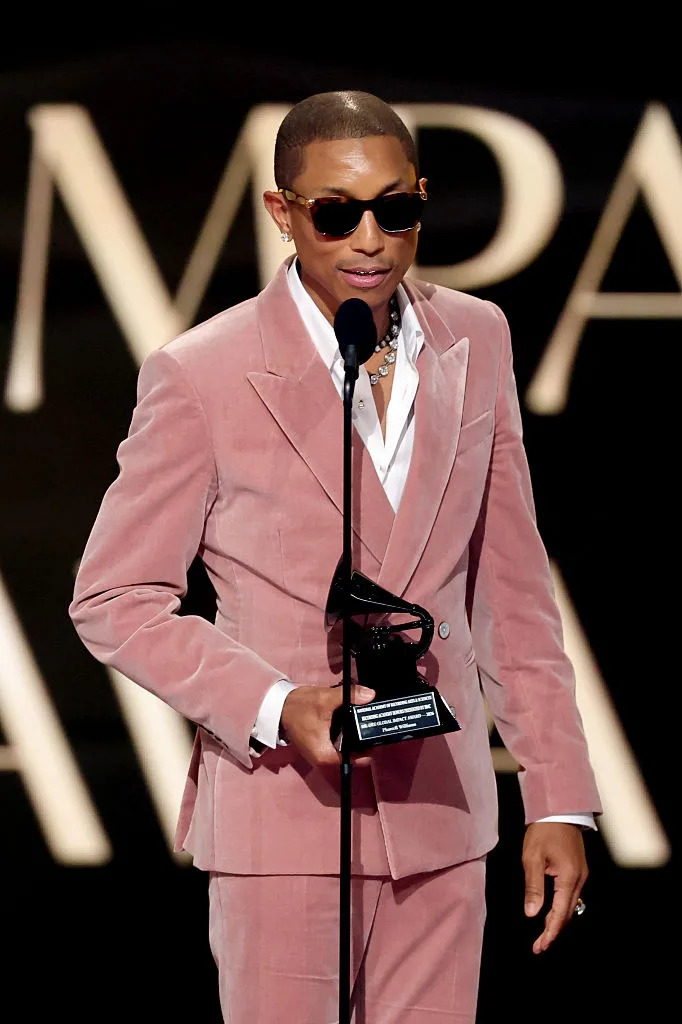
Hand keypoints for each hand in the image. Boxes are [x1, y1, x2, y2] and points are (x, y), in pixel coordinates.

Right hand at [280, 684, 374, 767]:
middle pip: (351, 753)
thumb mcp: (326, 699)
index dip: (369, 748)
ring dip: (355, 736)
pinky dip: (345, 734)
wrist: (279, 706)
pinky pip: (338, 743)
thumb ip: (349, 696)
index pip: (355, 759)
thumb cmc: (300, 707)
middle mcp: (323, 760)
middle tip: (377, 725)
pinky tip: (353, 722)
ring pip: (345, 747)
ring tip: (369, 722)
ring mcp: (320, 753)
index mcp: (326, 755)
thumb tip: (370, 694)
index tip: (379, 735)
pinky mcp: (318, 745)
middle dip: (364, 740)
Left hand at [522, 822, 587, 953]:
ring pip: (570, 905)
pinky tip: (552, 912)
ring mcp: (581, 874)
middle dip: (553, 931)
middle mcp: (579, 879)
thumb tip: (532, 913)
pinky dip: (561, 907)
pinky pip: (570, 895)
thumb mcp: (532, 857)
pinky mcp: (578, 869)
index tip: (540, 947)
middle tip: (539, 945)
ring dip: (557, 920)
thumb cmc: (544, 830)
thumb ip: (533, 887)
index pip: (560, 914)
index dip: (550, 933)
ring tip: (543, 934)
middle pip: (567, 913)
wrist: (558, 810)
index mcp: (569, 878)